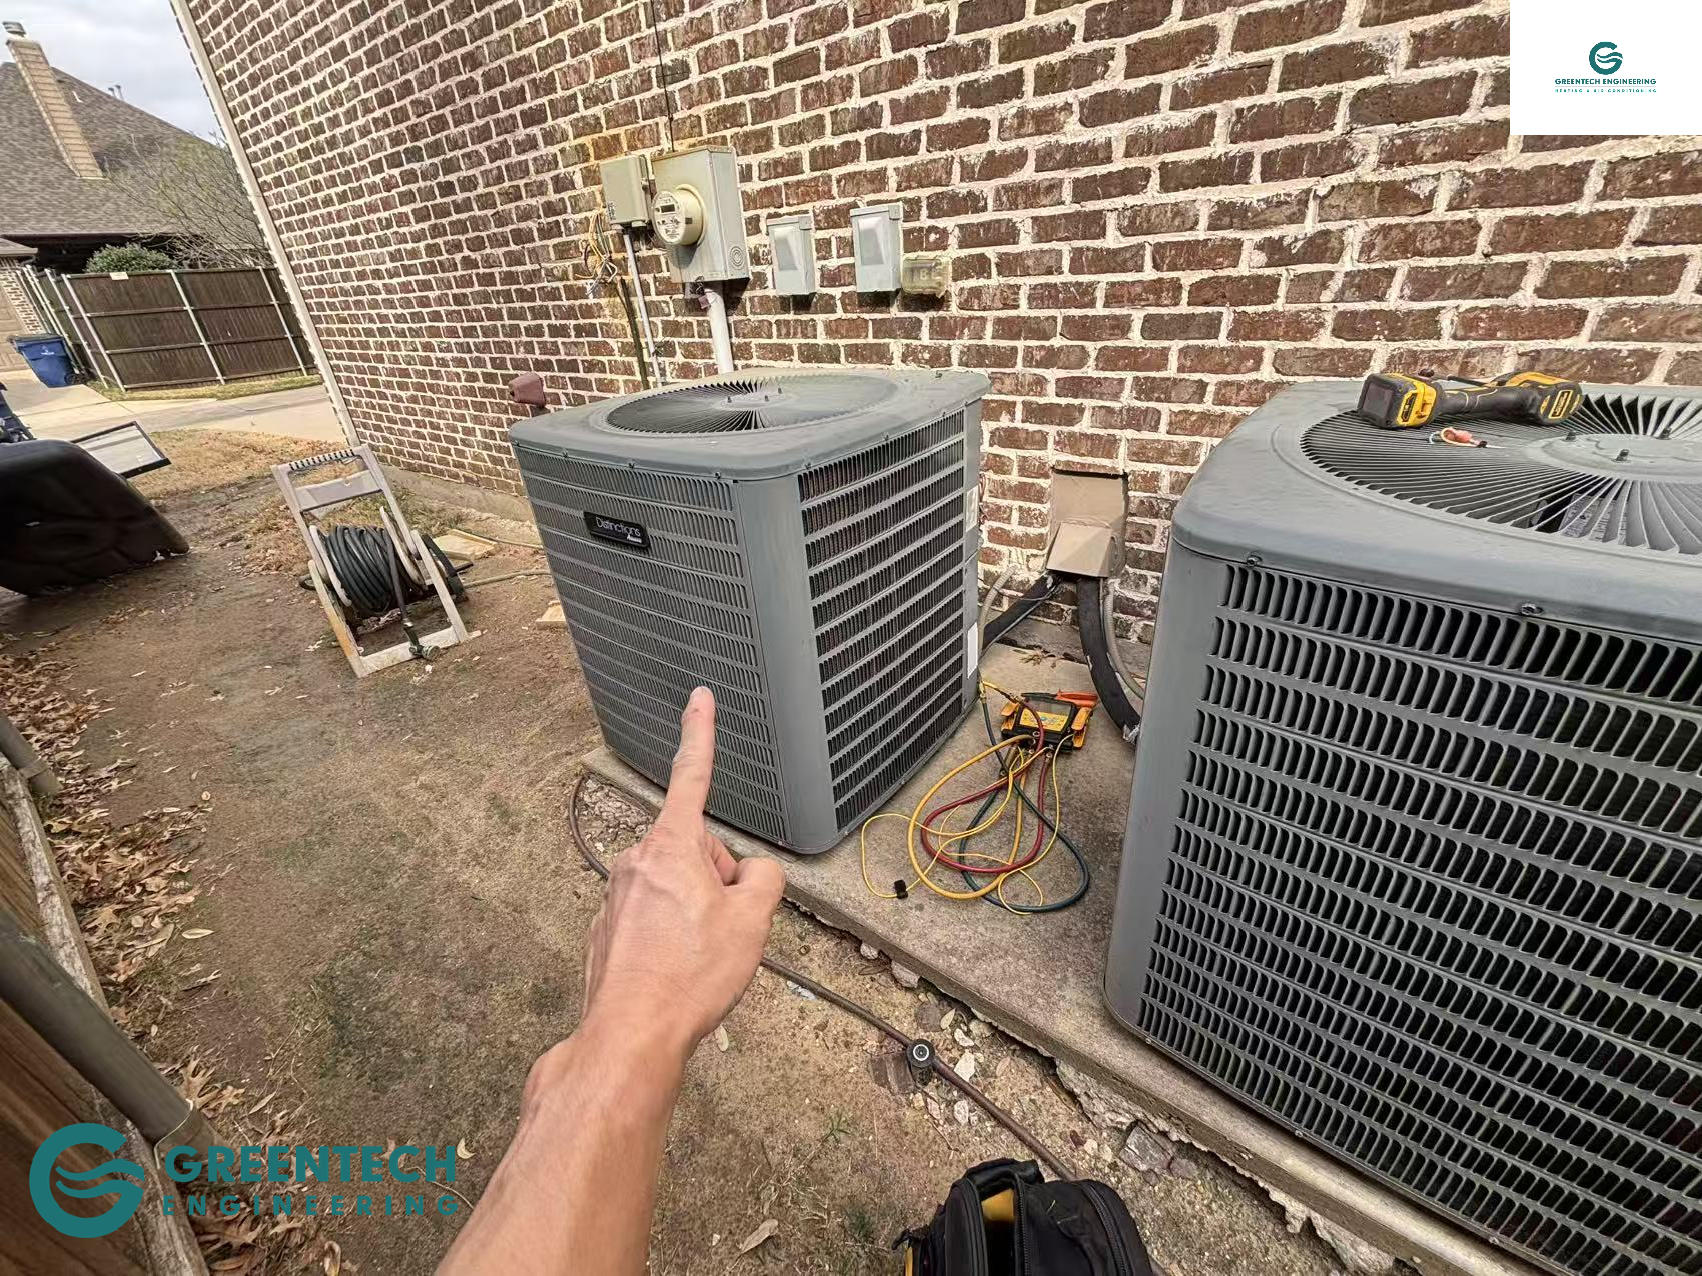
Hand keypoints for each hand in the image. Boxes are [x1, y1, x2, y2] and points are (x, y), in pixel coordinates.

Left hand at [581, 687, 784, 1062]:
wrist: (631, 1035)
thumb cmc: (689, 977)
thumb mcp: (751, 923)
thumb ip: (763, 882)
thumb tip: (751, 876)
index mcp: (672, 847)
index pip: (692, 777)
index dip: (701, 734)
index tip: (699, 698)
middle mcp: (637, 862)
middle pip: (696, 852)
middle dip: (717, 880)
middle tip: (725, 928)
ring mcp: (617, 897)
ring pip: (676, 888)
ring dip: (696, 912)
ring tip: (700, 958)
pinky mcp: (607, 930)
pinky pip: (654, 919)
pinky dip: (671, 938)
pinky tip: (676, 972)